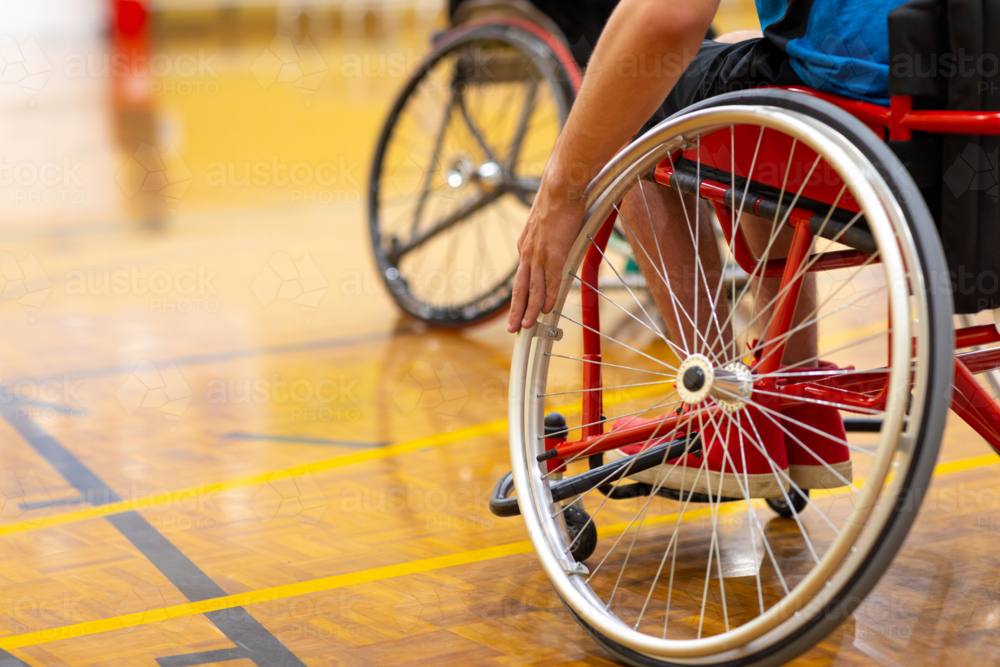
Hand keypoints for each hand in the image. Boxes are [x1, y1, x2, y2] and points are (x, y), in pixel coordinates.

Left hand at [506, 182, 583, 332]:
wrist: (560, 187)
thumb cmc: (558, 198)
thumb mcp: (547, 221)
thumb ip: (549, 234)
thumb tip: (557, 236)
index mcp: (525, 244)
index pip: (522, 275)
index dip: (520, 293)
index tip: (519, 306)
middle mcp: (528, 252)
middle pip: (520, 287)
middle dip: (516, 309)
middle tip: (512, 327)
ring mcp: (540, 255)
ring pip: (532, 289)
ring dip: (530, 310)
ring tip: (527, 326)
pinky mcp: (554, 255)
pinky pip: (551, 282)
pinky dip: (548, 298)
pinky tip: (546, 310)